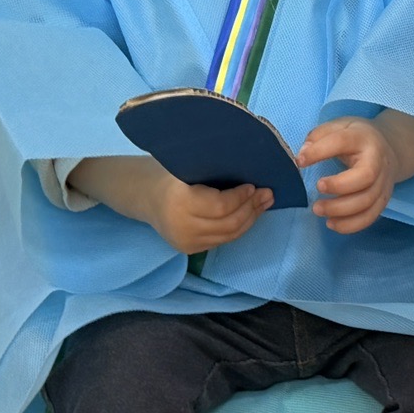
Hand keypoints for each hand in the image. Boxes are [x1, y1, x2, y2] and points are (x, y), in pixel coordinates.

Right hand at [70, 155, 270, 252]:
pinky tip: (250, 214)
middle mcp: (182, 226)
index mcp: (179, 201)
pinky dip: (239, 228)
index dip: (241, 197)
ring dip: (250, 219)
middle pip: (228, 224)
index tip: (254, 185)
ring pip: (228, 235)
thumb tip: (250, 162)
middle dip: (252, 208)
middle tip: (268, 194)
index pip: (220, 206)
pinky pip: (222, 241)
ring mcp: (185, 242)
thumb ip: (213, 167)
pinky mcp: (190, 250)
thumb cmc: (170, 173)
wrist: (145, 196)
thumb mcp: (187, 165)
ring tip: (265, 203)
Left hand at [298, 116, 403, 233]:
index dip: (319, 152)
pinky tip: (331, 223)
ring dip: (340, 210)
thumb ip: (319, 136)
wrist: (390, 147)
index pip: (342, 142)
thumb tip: (302, 156)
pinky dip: (350, 225)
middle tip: (317, 187)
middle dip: (339, 186)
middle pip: (366, 177)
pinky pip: (370, 217)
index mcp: (363, 138)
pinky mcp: (383, 200)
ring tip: (317, 209)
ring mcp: (384, 182)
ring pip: (367, 202)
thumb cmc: (357, 137)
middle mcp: (378, 160)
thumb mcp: (339, 126)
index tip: (300, 161)